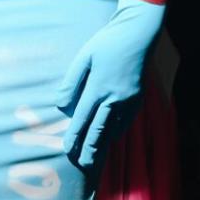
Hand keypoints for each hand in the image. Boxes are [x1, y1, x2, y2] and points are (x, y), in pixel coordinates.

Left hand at [55, 3, 162, 168]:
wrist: (138, 34)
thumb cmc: (107, 42)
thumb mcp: (84, 58)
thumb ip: (71, 82)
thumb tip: (61, 105)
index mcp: (99, 88)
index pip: (83, 119)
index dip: (75, 136)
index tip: (67, 150)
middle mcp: (115, 98)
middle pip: (99, 130)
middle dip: (90, 149)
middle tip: (83, 165)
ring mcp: (129, 100)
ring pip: (114, 128)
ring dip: (103, 144)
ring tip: (95, 157)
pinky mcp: (138, 98)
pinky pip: (126, 121)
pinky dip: (117, 131)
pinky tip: (110, 137)